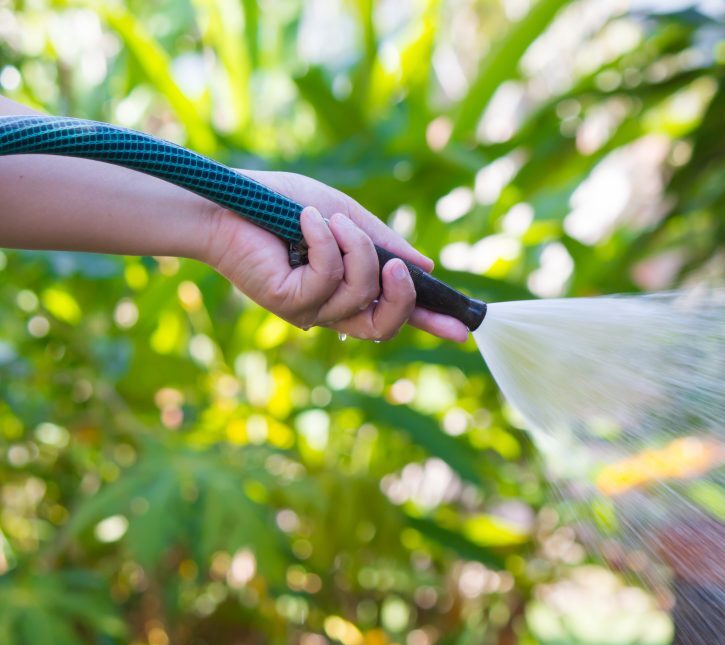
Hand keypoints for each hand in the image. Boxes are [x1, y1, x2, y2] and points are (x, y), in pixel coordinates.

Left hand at [201, 170, 468, 342]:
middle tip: (398, 267)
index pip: (393, 315)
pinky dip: (324, 241)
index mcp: (347, 290)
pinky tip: (304, 220)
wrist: (226, 201)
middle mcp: (330, 308)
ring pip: (360, 294)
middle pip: (384, 326)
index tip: (462, 328)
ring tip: (327, 218)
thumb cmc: (281, 205)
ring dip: (354, 247)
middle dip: (400, 296)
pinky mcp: (289, 302)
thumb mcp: (346, 217)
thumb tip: (426, 266)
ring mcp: (309, 310)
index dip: (430, 323)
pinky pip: (328, 277)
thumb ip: (383, 242)